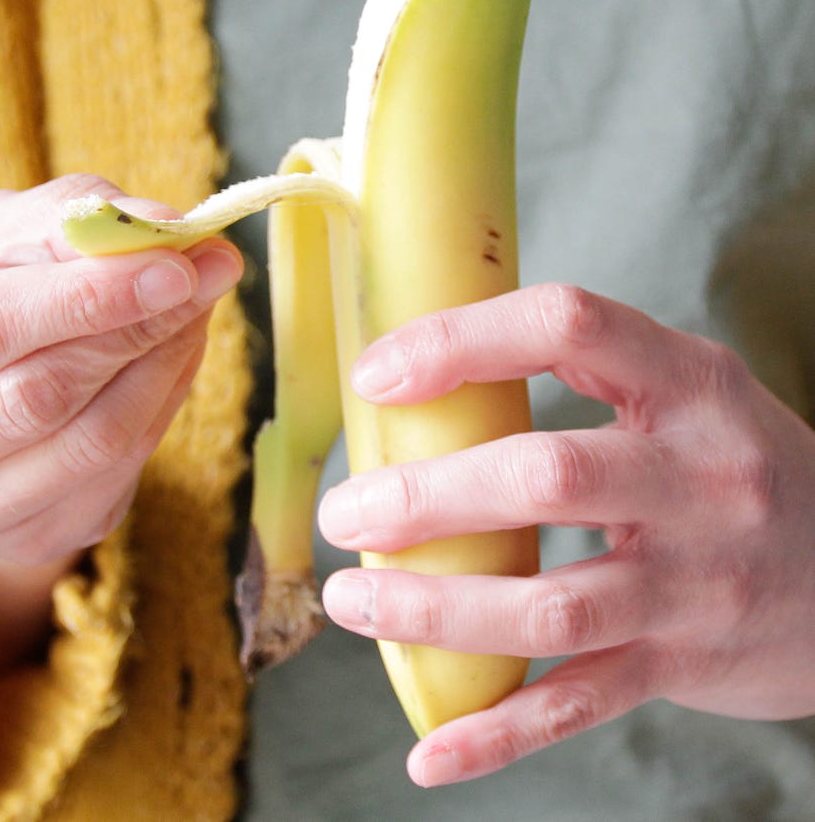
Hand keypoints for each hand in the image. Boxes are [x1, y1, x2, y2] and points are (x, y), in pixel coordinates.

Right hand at [0, 174, 242, 565]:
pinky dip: (164, 402)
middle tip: (209, 270)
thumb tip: (160, 224)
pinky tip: (172, 354)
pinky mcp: (24, 541)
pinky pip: (120, 470)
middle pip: (36, 398)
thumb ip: (64, 222)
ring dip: (166, 364)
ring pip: (91, 442)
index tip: (175, 261)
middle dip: (139, 326)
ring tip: (197, 304)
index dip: (82, 297)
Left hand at [318, 283, 814, 785]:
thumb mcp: (679, 394)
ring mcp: (695, 581)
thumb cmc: (730, 463)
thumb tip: (423, 378)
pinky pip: (580, 703)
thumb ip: (578, 378)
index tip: (376, 376)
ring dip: (434, 609)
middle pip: (544, 477)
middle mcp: (701, 478)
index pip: (566, 326)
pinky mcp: (682, 663)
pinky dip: (499, 732)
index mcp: (689, 385)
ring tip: (354, 598)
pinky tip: (430, 751)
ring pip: (550, 606)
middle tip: (345, 512)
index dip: (459, 341)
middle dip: (425, 498)